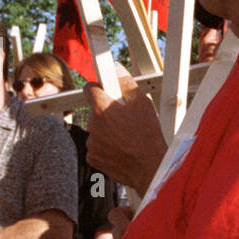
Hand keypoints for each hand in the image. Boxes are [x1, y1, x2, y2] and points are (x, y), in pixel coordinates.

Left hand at [85, 74, 166, 195]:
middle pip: (95, 111)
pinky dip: (106, 146)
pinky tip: (122, 149)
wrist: (149, 169)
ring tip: (127, 137)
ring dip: (107, 130)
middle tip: (126, 118)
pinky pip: (97, 146)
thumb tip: (116, 69)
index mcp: (102, 108)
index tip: (106, 90)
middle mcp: (92, 125)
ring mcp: (91, 143)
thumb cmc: (148, 136)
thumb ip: (126, 83)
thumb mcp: (143, 103)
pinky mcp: (92, 157)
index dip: (98, 87)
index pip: (89, 88)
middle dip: (107, 112)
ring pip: (97, 129)